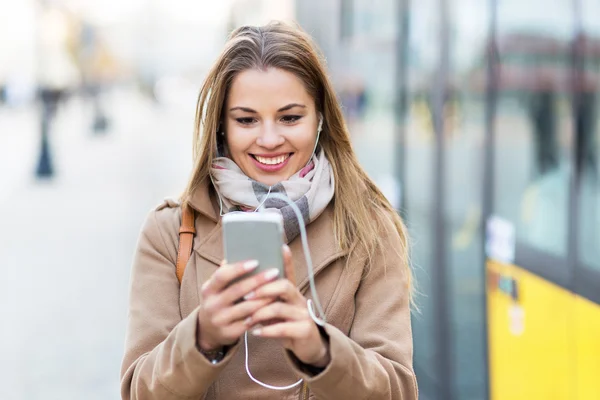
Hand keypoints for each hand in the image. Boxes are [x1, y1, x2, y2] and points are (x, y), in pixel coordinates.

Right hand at [197, 260, 280, 350]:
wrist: (207, 331)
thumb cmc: (218, 301)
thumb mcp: (216, 288)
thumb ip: (226, 273)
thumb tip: (239, 251)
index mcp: (208, 289)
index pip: (222, 276)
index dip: (238, 268)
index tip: (256, 261)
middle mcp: (212, 305)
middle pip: (237, 290)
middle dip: (258, 281)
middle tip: (274, 272)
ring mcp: (220, 320)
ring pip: (246, 307)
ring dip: (264, 297)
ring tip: (278, 288)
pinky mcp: (229, 333)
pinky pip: (249, 322)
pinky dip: (262, 313)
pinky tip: (273, 305)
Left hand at [245, 245, 330, 367]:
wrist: (308, 347)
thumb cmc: (286, 324)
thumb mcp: (275, 310)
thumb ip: (264, 299)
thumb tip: (241, 286)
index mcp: (292, 292)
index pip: (289, 272)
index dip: (286, 259)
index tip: (281, 246)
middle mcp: (299, 300)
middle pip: (284, 286)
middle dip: (263, 289)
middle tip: (246, 296)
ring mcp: (304, 314)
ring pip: (280, 307)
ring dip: (259, 313)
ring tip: (247, 320)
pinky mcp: (304, 330)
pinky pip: (283, 328)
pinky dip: (267, 330)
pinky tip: (255, 333)